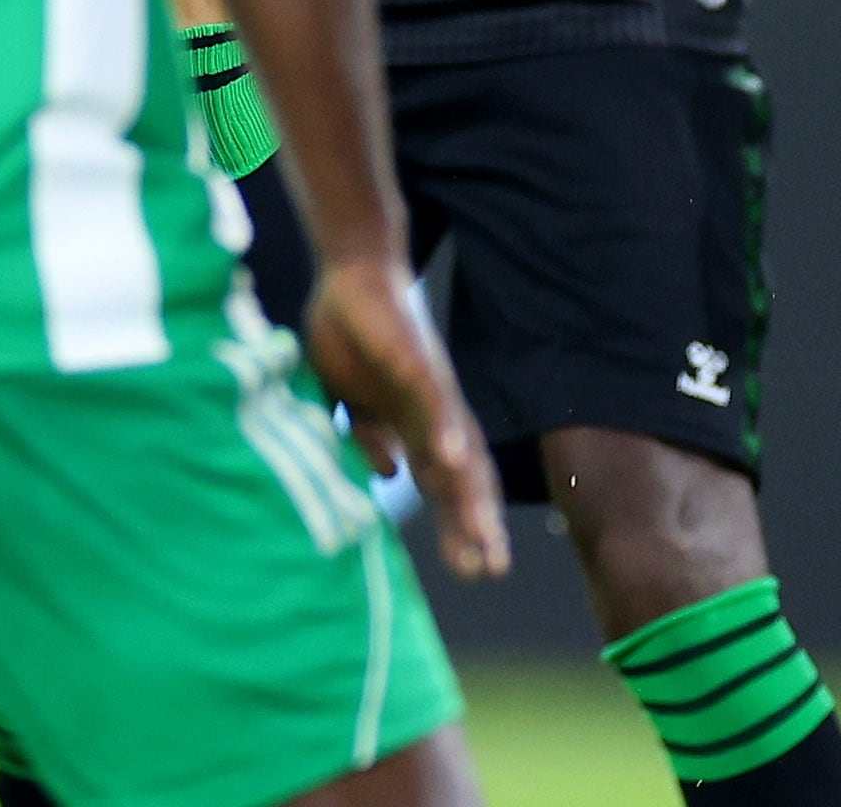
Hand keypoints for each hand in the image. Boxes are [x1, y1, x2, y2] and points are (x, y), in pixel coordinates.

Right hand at [301, 255, 505, 580]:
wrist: (354, 269)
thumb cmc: (352, 331)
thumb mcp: (351, 395)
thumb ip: (368, 433)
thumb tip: (386, 474)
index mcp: (416, 424)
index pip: (443, 484)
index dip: (459, 525)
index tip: (473, 571)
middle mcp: (434, 414)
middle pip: (462, 479)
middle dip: (475, 524)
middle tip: (489, 570)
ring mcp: (429, 390)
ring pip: (459, 449)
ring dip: (471, 494)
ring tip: (483, 536)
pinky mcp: (416, 362)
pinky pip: (435, 401)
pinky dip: (446, 432)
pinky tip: (452, 463)